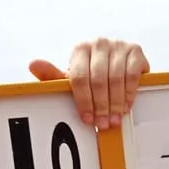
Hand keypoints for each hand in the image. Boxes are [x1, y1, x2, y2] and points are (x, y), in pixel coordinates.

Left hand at [29, 39, 148, 131]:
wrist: (117, 64)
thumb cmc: (91, 74)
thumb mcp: (72, 79)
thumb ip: (53, 76)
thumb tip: (33, 65)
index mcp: (80, 49)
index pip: (79, 77)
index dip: (83, 101)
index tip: (87, 119)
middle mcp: (98, 43)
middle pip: (98, 80)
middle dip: (100, 106)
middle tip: (102, 124)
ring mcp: (118, 45)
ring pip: (116, 79)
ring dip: (115, 104)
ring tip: (114, 120)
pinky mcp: (135, 50)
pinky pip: (132, 75)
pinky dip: (129, 94)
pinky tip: (125, 107)